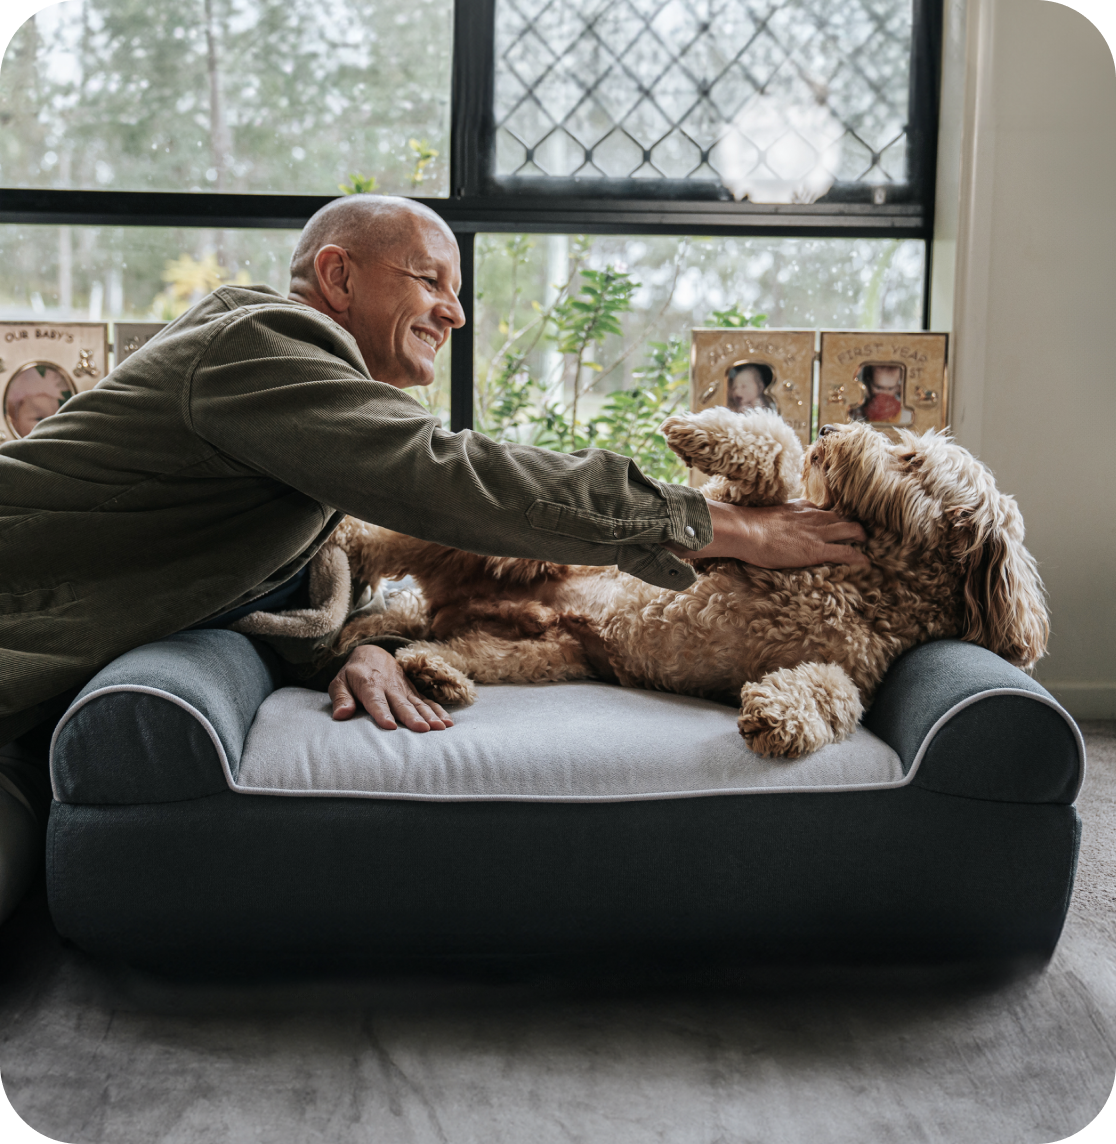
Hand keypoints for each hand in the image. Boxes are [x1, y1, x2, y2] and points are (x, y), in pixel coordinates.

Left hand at [328, 644, 452, 730]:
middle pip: (402, 704)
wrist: (373, 654)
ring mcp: (404, 689)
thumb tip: (341, 715)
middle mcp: (390, 687)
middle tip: (422, 730)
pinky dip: (438, 711)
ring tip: (440, 727)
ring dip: (430, 715)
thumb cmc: (353, 674)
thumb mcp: (339, 683)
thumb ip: (340, 698)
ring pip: (418, 703)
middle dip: (412, 717)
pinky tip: (447, 722)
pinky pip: (427, 701)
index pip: (376, 701)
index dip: (383, 713)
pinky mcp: (413, 692)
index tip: (390, 726)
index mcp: (369, 685)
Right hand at [681, 498, 868, 568]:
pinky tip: (866, 564)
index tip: (842, 522)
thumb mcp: (766, 516)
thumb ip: (776, 519)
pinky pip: (846, 552)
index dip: (837, 516)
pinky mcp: (816, 549)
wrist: (744, 530)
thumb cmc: (747, 526)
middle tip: (863, 534)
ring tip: (868, 546)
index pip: (825, 509)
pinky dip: (858, 558)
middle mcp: (813, 516)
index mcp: (801, 508)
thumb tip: (770, 526)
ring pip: (852, 529)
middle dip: (856, 523)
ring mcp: (817, 532)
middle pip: (844, 515)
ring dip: (862, 537)